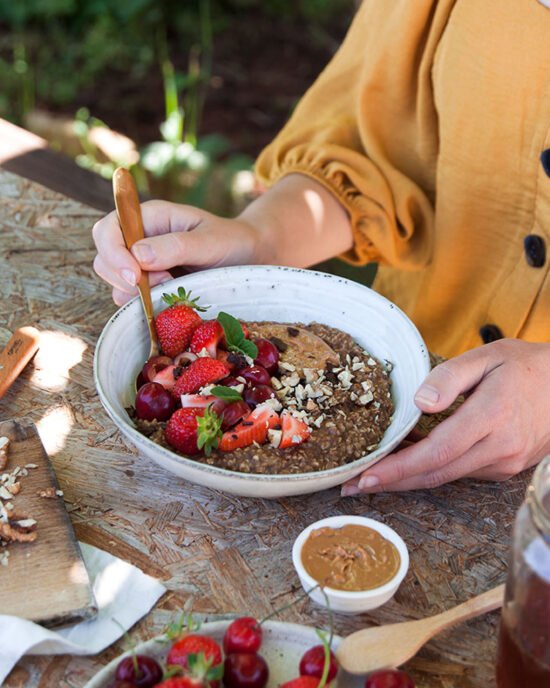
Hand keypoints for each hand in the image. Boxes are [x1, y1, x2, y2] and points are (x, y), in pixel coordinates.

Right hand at [92, 200, 261, 305]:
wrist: (250, 259)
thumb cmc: (232, 242)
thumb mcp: (210, 241)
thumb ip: (176, 246)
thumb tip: (138, 255)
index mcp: (150, 217)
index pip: (108, 230)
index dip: (114, 254)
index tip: (136, 276)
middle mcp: (140, 239)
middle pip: (105, 259)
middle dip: (125, 278)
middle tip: (164, 285)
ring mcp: (142, 264)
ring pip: (115, 282)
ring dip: (135, 294)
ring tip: (172, 290)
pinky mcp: (150, 286)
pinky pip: (131, 299)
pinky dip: (143, 305)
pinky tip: (169, 302)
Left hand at [341, 339, 549, 494]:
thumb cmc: (526, 366)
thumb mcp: (487, 357)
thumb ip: (450, 378)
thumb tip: (419, 404)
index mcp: (492, 418)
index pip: (437, 452)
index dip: (398, 469)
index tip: (365, 477)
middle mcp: (499, 449)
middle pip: (435, 474)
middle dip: (390, 483)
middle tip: (352, 486)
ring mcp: (504, 463)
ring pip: (446, 477)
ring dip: (408, 477)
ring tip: (372, 471)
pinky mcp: (505, 468)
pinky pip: (460, 472)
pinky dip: (431, 468)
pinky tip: (409, 459)